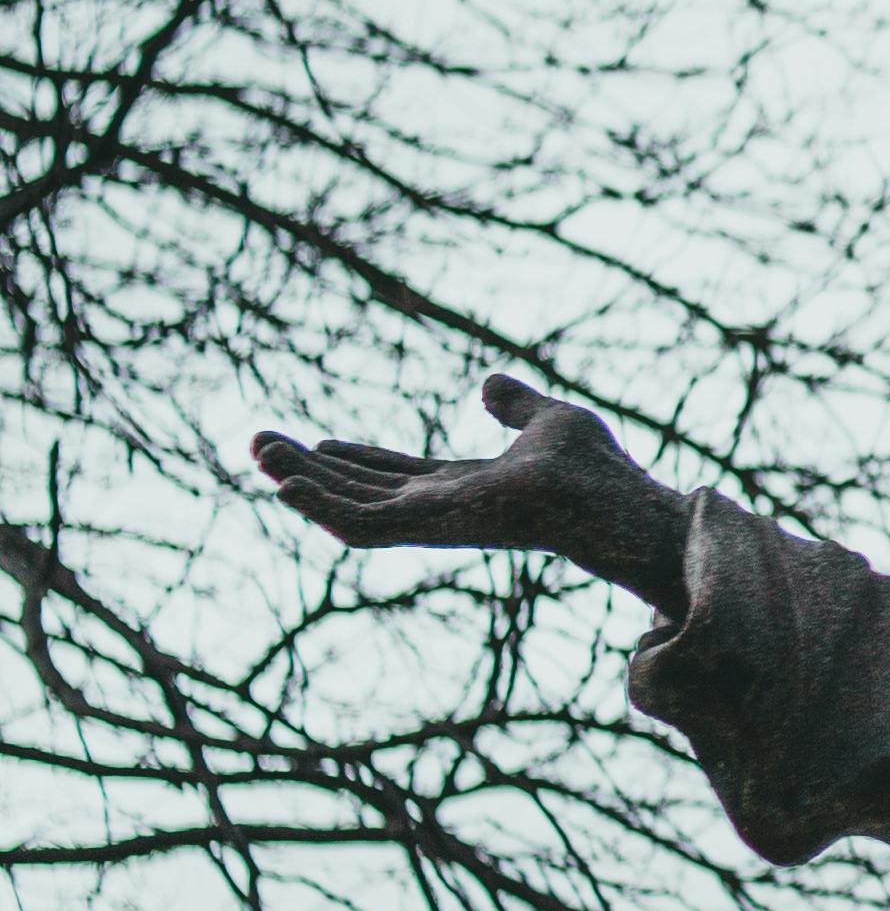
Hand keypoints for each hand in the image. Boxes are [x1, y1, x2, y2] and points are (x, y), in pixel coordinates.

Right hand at [250, 374, 691, 610]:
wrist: (610, 497)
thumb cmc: (594, 470)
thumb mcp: (549, 421)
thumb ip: (516, 405)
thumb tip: (490, 383)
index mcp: (463, 485)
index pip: (392, 476)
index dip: (351, 461)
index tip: (311, 443)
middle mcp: (440, 508)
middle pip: (358, 490)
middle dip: (308, 471)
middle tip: (258, 443)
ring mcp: (431, 521)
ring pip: (347, 508)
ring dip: (302, 485)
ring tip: (259, 454)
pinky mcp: (427, 527)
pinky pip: (360, 526)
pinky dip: (320, 508)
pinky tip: (283, 486)